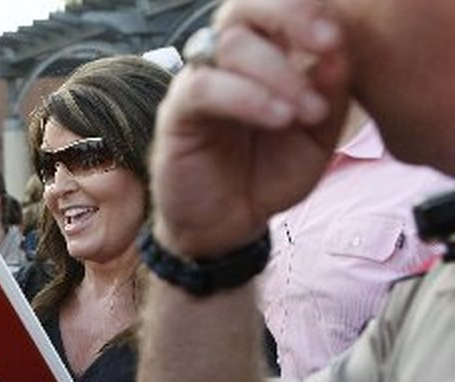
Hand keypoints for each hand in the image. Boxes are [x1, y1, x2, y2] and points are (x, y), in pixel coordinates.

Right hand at [152, 0, 349, 256]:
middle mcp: (224, 63)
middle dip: (290, 17)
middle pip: (242, 8)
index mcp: (261, 58)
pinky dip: (246, 97)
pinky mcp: (176, 114)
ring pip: (227, 45)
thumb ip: (330, 96)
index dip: (305, 10)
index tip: (337, 38)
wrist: (226, 226)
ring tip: (306, 113)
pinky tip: (278, 119)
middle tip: (328, 45)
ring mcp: (197, 85)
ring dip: (278, 72)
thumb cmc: (266, 176)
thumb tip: (340, 51)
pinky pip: (203, 87)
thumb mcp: (316, 139)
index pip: (274, 9)